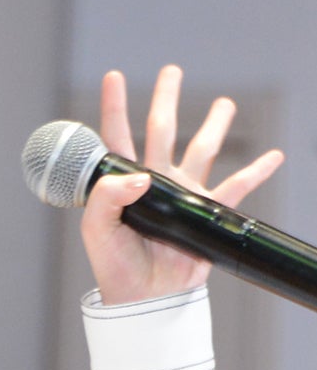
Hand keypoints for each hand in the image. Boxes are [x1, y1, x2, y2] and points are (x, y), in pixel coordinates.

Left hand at [80, 64, 283, 304]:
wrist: (144, 298)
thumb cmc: (114, 265)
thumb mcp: (96, 229)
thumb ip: (107, 196)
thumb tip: (140, 174)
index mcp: (121, 181)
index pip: (116, 136)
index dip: (114, 106)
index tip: (114, 76)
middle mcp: (154, 180)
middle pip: (161, 129)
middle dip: (166, 99)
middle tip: (172, 71)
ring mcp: (182, 194)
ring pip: (202, 149)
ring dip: (215, 125)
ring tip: (226, 103)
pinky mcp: (205, 213)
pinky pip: (236, 187)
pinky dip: (256, 171)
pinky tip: (273, 155)